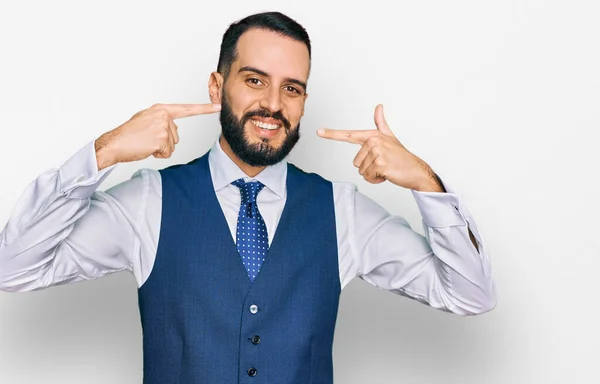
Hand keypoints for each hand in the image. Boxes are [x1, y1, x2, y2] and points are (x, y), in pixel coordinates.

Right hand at [94, 103, 220, 169]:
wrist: (115, 143)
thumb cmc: (129, 134)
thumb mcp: (146, 120)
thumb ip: (162, 120)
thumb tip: (174, 127)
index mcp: (161, 109)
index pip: (187, 109)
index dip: (204, 109)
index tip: (218, 106)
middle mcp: (164, 116)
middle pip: (176, 136)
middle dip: (164, 142)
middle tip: (147, 139)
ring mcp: (163, 127)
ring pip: (172, 145)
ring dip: (160, 149)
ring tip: (145, 143)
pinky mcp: (161, 139)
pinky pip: (167, 152)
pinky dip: (158, 154)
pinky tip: (147, 149)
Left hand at [317, 104, 442, 191]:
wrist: (415, 169)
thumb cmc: (400, 156)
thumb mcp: (389, 137)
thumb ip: (381, 123)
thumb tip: (378, 106)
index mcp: (372, 136)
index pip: (348, 135)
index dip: (332, 134)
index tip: (319, 131)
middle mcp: (373, 141)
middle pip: (356, 162)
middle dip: (368, 168)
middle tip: (383, 164)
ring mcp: (377, 151)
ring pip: (361, 171)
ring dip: (373, 174)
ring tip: (386, 168)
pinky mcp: (380, 163)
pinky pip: (368, 177)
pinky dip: (377, 180)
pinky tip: (387, 174)